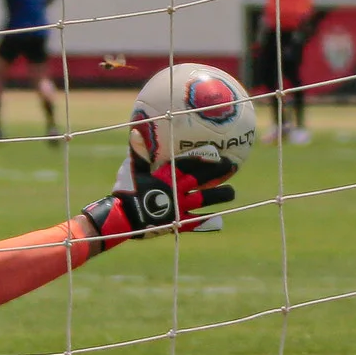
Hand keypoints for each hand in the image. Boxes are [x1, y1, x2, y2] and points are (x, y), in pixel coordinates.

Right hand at [80, 150, 235, 248]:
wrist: (124, 217)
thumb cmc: (125, 190)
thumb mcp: (130, 169)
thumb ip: (138, 153)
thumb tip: (136, 132)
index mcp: (167, 176)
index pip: (189, 164)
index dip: (203, 158)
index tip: (216, 152)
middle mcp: (178, 190)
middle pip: (203, 180)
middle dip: (218, 172)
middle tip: (232, 166)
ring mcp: (179, 207)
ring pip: (205, 199)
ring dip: (219, 195)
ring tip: (231, 193)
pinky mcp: (177, 222)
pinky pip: (195, 222)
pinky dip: (207, 222)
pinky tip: (219, 221)